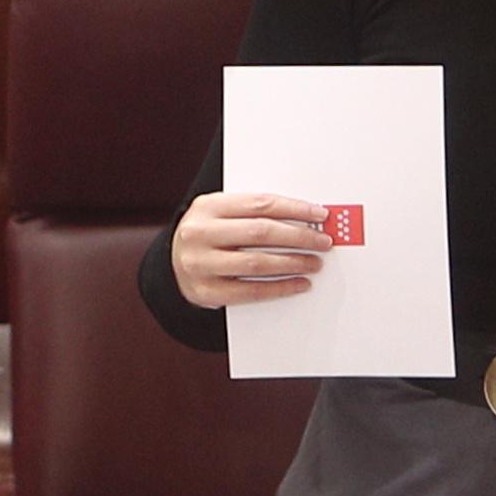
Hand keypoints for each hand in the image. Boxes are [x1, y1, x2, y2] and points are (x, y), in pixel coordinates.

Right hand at [171, 191, 330, 305]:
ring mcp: (199, 264)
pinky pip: (251, 291)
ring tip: (314, 263)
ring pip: (256, 263)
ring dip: (292, 263)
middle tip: (322, 242)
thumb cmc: (208, 237)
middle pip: (260, 232)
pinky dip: (280, 288)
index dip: (294, 209)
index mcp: (207, 207)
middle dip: (299, 237)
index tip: (319, 215)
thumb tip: (305, 219)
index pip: (259, 204)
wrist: (173, 266)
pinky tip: (299, 284)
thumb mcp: (221, 214)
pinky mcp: (206, 291)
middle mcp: (199, 233)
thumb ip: (254, 212)